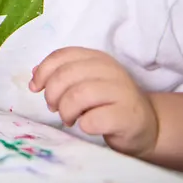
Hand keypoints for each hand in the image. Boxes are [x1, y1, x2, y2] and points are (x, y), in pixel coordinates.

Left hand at [29, 47, 158, 157]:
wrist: (147, 126)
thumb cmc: (108, 104)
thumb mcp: (85, 82)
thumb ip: (62, 75)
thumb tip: (35, 74)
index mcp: (97, 58)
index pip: (62, 55)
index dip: (43, 71)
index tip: (36, 88)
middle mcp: (110, 71)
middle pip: (66, 75)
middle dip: (52, 94)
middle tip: (54, 108)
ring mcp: (122, 92)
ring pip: (78, 95)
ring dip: (66, 110)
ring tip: (69, 119)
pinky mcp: (128, 116)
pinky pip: (95, 118)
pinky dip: (84, 125)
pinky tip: (87, 126)